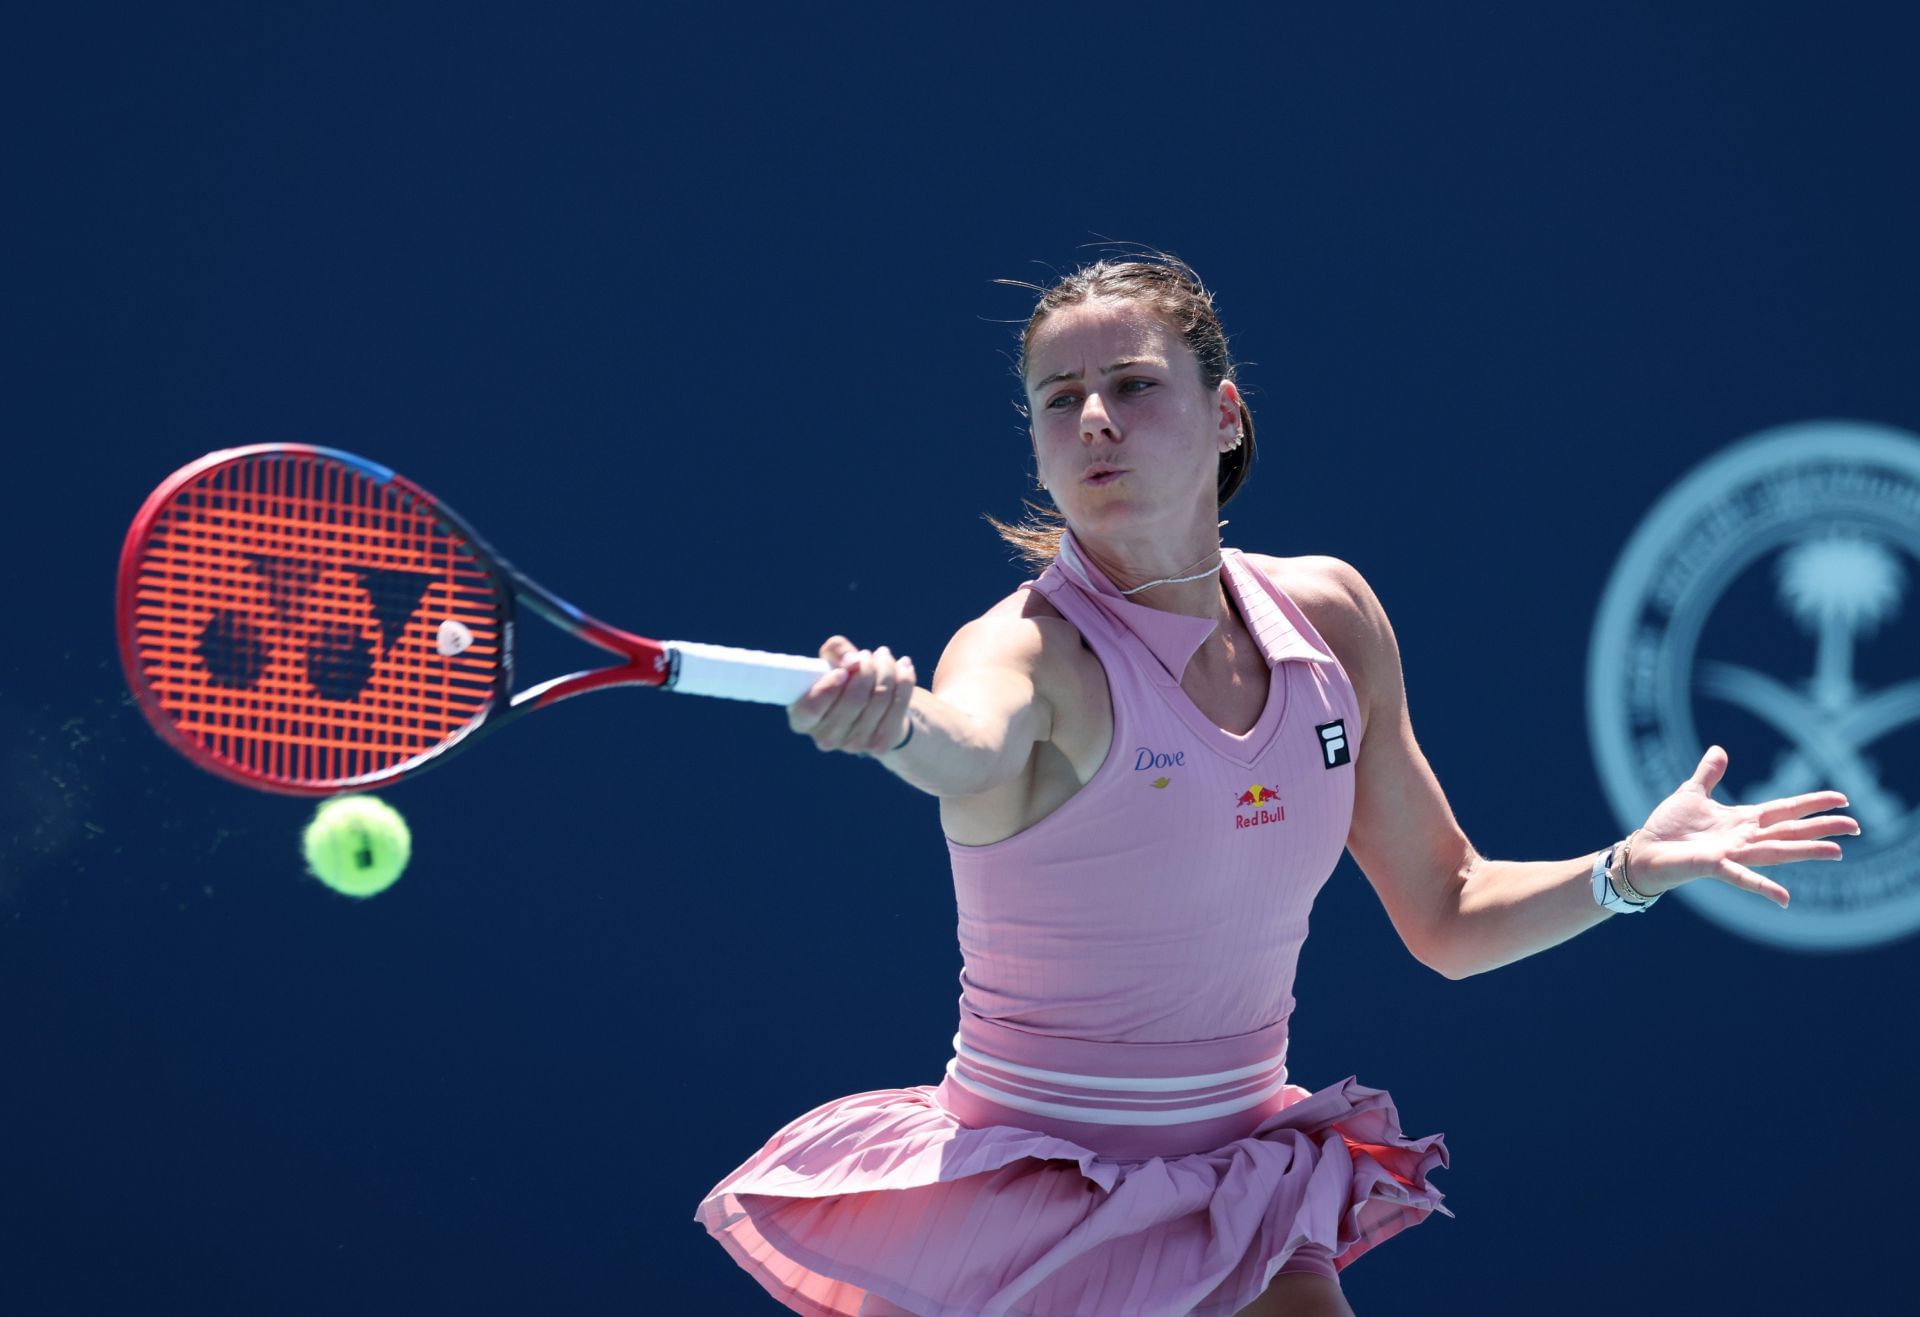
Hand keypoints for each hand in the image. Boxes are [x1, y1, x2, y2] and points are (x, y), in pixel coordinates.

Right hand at [786, 635, 917, 755]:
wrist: (870, 709)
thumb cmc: (842, 681)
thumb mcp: (831, 661)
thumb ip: (835, 651)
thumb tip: (854, 662)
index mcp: (803, 720)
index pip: (811, 708)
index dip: (828, 687)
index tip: (842, 670)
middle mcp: (825, 738)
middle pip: (854, 699)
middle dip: (866, 668)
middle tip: (866, 655)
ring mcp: (853, 744)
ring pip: (880, 697)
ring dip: (886, 668)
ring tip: (883, 656)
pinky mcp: (880, 744)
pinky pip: (900, 705)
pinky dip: (905, 679)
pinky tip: (904, 665)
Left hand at [1628, 745, 1860, 907]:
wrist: (1642, 851)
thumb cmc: (1667, 827)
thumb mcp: (1691, 793)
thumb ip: (1709, 774)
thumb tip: (1720, 750)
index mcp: (1742, 821)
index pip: (1785, 810)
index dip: (1812, 803)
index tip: (1843, 799)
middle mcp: (1744, 839)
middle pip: (1791, 832)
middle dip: (1822, 828)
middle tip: (1856, 826)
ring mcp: (1731, 854)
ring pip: (1776, 852)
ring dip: (1806, 852)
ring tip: (1837, 851)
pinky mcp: (1713, 866)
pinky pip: (1740, 877)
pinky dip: (1761, 887)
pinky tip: (1785, 898)